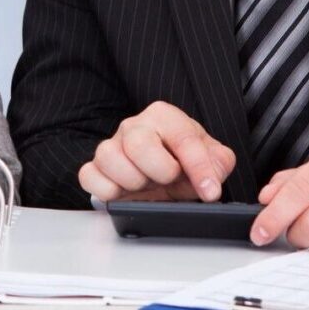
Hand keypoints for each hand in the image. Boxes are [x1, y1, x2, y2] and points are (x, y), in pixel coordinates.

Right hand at [78, 101, 236, 201]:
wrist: (158, 172)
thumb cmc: (180, 160)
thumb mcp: (209, 158)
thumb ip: (219, 162)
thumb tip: (212, 176)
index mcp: (164, 117)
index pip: (183, 138)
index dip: (199, 168)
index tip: (210, 190)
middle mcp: (134, 127)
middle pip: (138, 143)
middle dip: (160, 170)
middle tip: (170, 180)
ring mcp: (110, 145)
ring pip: (109, 158)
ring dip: (133, 181)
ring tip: (147, 186)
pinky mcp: (94, 167)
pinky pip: (89, 177)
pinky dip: (107, 190)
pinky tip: (124, 193)